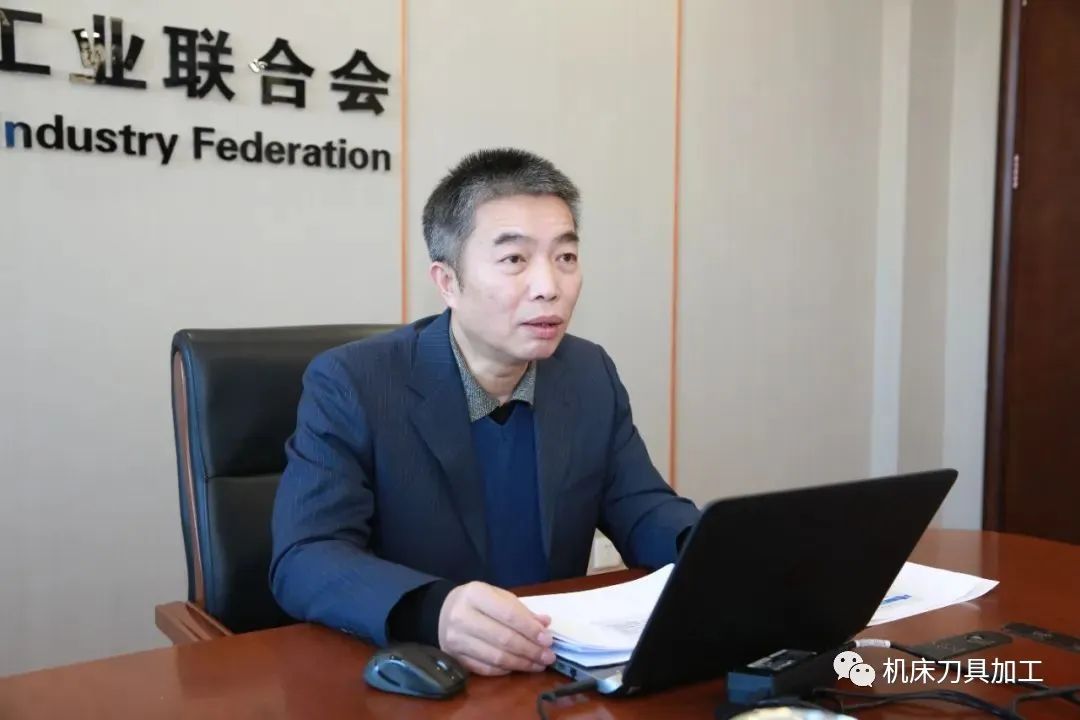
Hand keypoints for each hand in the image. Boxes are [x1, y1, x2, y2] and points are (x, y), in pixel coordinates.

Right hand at [437, 581, 554, 675]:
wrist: (442, 612)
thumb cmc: (477, 602)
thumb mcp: (497, 596)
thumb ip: (520, 610)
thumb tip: (545, 624)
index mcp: (475, 594)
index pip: (509, 614)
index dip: (531, 629)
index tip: (548, 639)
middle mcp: (462, 617)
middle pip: (503, 639)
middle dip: (530, 650)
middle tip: (549, 656)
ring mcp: (456, 640)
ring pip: (496, 657)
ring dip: (522, 663)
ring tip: (539, 664)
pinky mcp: (455, 658)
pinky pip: (486, 669)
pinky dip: (506, 669)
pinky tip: (518, 667)